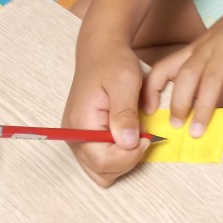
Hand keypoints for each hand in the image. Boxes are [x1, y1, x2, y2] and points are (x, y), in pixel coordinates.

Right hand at [62, 41, 150, 186]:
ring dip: (123, 159)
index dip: (129, 156)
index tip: (147, 136)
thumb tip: (128, 143)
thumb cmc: (113, 62)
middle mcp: (74, 136)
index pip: (102, 161)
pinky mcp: (86, 137)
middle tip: (143, 135)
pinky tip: (129, 134)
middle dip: (127, 160)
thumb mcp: (124, 82)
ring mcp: (79, 138)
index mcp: (80, 124)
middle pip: (101, 172)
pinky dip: (118, 155)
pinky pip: (101, 160)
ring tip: (136, 134)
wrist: (102, 51)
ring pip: (101, 171)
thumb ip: (125, 114)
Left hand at [142, 0, 222, 137]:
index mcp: (192, 50)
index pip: (163, 68)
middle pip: (187, 74)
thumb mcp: (208, 50)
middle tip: (176, 125)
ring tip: (198, 129)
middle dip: (179, 101)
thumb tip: (190, 109)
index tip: (148, 111)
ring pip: (211, 77)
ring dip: (203, 106)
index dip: (151, 89)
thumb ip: (199, 75)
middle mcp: (207, 48)